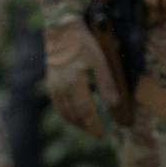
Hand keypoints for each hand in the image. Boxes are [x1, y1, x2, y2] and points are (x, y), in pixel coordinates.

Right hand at [43, 17, 118, 137]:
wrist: (61, 32)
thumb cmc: (84, 45)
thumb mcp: (100, 62)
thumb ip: (107, 84)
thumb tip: (115, 105)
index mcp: (76, 82)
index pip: (85, 111)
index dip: (93, 125)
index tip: (101, 134)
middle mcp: (62, 87)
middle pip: (74, 115)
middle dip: (85, 126)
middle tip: (96, 133)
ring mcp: (55, 86)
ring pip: (64, 112)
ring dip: (76, 122)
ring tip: (86, 126)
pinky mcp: (51, 84)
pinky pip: (58, 105)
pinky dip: (66, 114)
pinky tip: (73, 114)